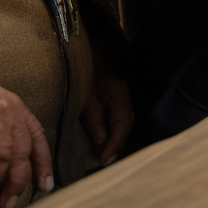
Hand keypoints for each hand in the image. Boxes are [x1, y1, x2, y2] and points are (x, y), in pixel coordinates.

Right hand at [0, 56, 53, 207]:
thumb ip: (6, 127)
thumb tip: (10, 161)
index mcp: (17, 108)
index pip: (38, 137)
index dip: (44, 162)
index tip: (46, 184)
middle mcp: (8, 113)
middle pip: (22, 153)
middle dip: (18, 182)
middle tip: (7, 202)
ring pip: (2, 159)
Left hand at [80, 53, 132, 167]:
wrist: (81, 46)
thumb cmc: (82, 70)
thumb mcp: (84, 96)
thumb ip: (93, 118)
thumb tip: (100, 141)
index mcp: (118, 95)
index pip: (122, 125)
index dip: (115, 144)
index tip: (103, 161)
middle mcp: (123, 95)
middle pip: (126, 123)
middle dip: (117, 143)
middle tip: (105, 161)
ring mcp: (120, 92)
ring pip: (122, 119)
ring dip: (115, 136)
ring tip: (104, 152)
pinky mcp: (113, 92)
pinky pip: (116, 114)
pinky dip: (111, 127)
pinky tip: (103, 135)